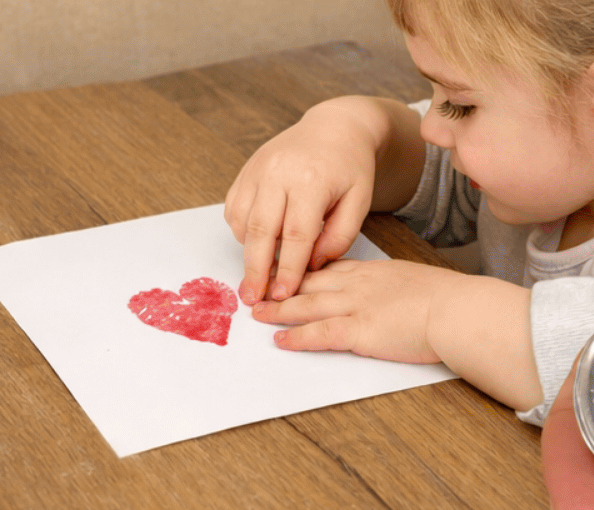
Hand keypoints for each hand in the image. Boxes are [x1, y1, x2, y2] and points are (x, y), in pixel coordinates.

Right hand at [224, 98, 390, 305]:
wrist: (333, 128)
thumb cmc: (351, 168)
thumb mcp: (360, 201)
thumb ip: (339, 236)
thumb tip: (312, 265)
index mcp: (310, 181)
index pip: (295, 236)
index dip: (288, 269)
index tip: (283, 295)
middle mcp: (277, 173)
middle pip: (260, 230)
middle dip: (255, 269)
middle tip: (252, 298)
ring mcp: (256, 170)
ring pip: (241, 220)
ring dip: (247, 252)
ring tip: (256, 276)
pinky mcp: (245, 171)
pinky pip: (234, 208)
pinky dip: (241, 232)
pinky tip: (257, 245)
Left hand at [253, 259, 455, 364]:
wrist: (459, 312)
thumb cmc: (452, 301)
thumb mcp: (422, 284)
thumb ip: (403, 290)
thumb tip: (403, 299)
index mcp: (376, 272)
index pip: (333, 269)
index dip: (307, 271)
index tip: (289, 272)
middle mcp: (360, 285)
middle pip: (312, 283)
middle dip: (283, 286)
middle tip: (260, 289)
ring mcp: (357, 306)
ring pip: (307, 305)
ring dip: (279, 310)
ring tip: (258, 314)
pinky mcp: (360, 331)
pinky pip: (320, 333)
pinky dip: (297, 337)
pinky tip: (281, 340)